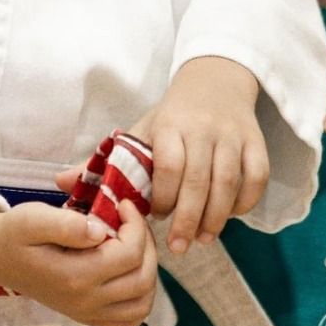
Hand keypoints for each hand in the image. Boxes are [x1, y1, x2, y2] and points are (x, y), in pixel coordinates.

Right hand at [0, 200, 156, 325]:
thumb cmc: (15, 233)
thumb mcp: (34, 218)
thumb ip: (67, 224)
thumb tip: (100, 230)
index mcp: (74, 275)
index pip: (129, 255)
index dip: (136, 225)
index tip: (124, 204)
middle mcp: (85, 300)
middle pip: (142, 279)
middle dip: (146, 244)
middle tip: (132, 220)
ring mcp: (87, 312)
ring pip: (141, 302)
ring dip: (149, 270)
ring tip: (134, 242)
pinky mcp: (87, 315)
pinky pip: (128, 319)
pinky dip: (140, 297)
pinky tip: (130, 271)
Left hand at [131, 56, 266, 253]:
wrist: (215, 78)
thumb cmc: (174, 114)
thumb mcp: (144, 128)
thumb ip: (113, 160)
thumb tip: (68, 183)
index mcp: (170, 124)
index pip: (168, 166)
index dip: (163, 198)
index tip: (156, 217)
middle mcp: (203, 128)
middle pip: (198, 180)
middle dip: (188, 220)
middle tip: (179, 247)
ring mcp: (232, 134)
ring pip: (228, 182)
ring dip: (216, 217)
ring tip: (203, 238)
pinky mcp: (256, 140)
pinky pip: (257, 176)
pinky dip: (246, 201)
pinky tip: (230, 215)